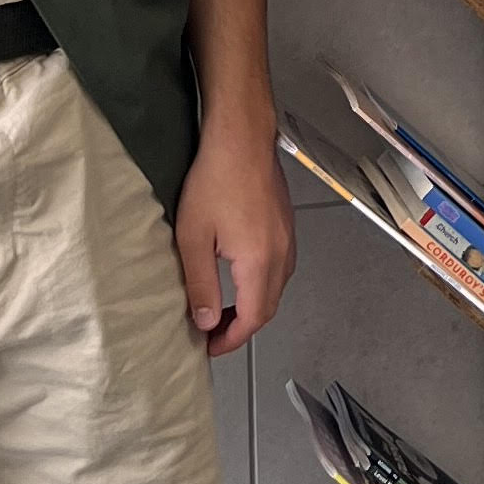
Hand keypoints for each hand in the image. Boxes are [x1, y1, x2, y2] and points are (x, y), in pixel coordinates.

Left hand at [172, 109, 295, 353]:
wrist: (242, 136)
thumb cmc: (215, 180)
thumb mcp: (194, 237)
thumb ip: (201, 284)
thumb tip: (206, 321)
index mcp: (260, 263)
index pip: (252, 319)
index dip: (231, 339)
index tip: (209, 347)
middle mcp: (282, 254)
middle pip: (268, 307)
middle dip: (242, 327)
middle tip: (213, 333)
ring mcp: (288, 237)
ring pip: (277, 287)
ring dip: (253, 305)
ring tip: (224, 309)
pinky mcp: (287, 223)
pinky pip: (280, 267)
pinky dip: (262, 284)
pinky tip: (241, 276)